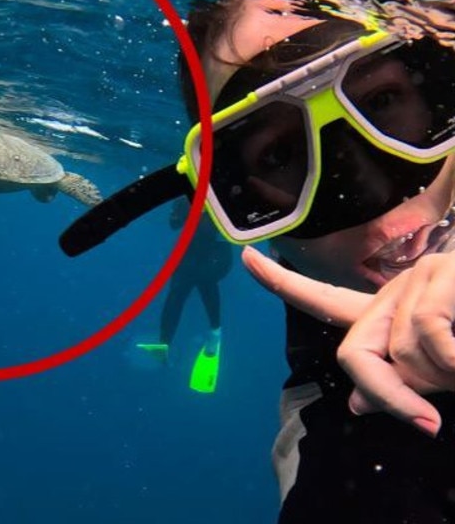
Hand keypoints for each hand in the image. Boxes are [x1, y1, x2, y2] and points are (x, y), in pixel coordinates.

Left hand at [241, 246, 454, 436]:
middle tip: (430, 422)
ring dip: (442, 377)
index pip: (326, 301)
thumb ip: (396, 381)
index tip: (246, 258)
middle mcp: (396, 288)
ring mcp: (418, 276)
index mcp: (391, 310)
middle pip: (352, 355)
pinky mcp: (443, 273)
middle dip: (389, 397)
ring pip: (402, 354)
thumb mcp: (439, 371)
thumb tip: (356, 404)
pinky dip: (452, 364)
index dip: (280, 283)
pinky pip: (429, 338)